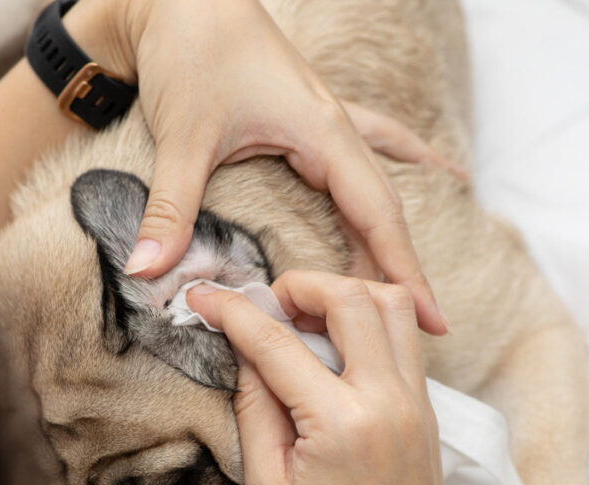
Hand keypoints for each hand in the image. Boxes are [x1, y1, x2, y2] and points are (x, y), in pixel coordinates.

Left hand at [93, 0, 454, 333]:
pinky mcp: (309, 118)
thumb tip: (148, 272)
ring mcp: (327, 121)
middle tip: (426, 327)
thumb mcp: (183, 136)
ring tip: (416, 286)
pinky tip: (440, 171)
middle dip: (403, 267)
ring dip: (395, 234)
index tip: (431, 318)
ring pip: (378, 185)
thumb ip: (170, 208)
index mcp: (322, 132)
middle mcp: (336, 128)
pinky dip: (403, 165)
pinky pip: (373, 147)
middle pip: (385, 208)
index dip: (403, 269)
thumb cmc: (191, 52)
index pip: (377, 214)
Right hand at [186, 271, 476, 484]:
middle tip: (265, 304)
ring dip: (344, 295)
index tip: (204, 296)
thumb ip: (255, 408)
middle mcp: (390, 400)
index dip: (233, 311)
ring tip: (304, 319)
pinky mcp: (428, 412)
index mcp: (342, 422)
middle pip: (352, 296)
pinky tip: (336, 347)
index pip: (277, 341)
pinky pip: (406, 340)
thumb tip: (246, 353)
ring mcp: (418, 403)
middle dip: (300, 284)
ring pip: (392, 306)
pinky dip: (370, 322)